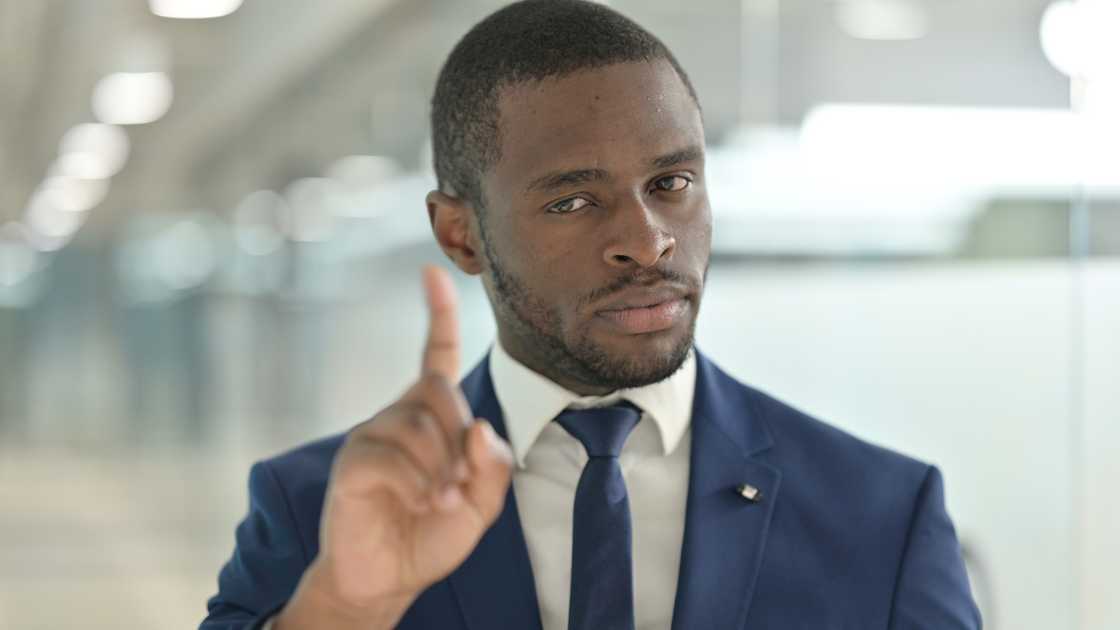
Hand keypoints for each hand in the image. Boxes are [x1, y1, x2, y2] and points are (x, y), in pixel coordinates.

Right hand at [276, 266, 513, 628]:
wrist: (387, 578)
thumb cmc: (430, 536)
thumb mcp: (481, 505)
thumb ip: (493, 467)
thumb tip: (480, 429)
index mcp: (429, 417)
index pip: (434, 355)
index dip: (439, 314)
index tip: (432, 273)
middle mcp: (398, 415)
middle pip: (441, 394)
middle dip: (458, 446)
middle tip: (450, 488)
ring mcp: (372, 434)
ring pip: (421, 426)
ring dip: (438, 472)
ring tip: (429, 501)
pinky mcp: (353, 460)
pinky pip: (394, 456)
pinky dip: (415, 486)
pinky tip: (413, 503)